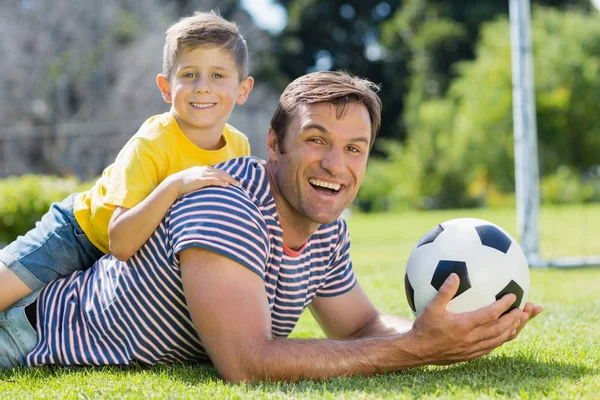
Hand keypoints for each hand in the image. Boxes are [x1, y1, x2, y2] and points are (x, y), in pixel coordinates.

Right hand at [168, 166, 238, 196]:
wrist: (173, 184)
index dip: (227, 175)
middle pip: (221, 172)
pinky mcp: (200, 180)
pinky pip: (213, 180)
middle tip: (239, 184)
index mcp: (203, 169)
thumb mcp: (194, 180)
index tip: (234, 180)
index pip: (218, 171)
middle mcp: (204, 170)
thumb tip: (208, 186)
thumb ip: (202, 180)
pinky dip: (221, 182)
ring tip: (236, 185)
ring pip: (219, 175)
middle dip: (231, 178)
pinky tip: (226, 186)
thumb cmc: (183, 184)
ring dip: (229, 180)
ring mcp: (202, 174)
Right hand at [407, 273, 542, 364]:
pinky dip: (503, 338)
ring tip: (525, 319)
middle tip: (530, 308)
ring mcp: (474, 349)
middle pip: (502, 329)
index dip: (504, 305)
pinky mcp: (472, 355)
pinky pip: (493, 347)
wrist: (418, 351)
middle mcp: (473, 339)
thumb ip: (445, 291)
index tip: (514, 296)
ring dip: (515, 329)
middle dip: (518, 319)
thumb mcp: (431, 307)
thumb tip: (455, 275)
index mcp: (465, 325)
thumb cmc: (424, 327)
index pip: (491, 315)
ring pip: (501, 340)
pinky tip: (507, 332)